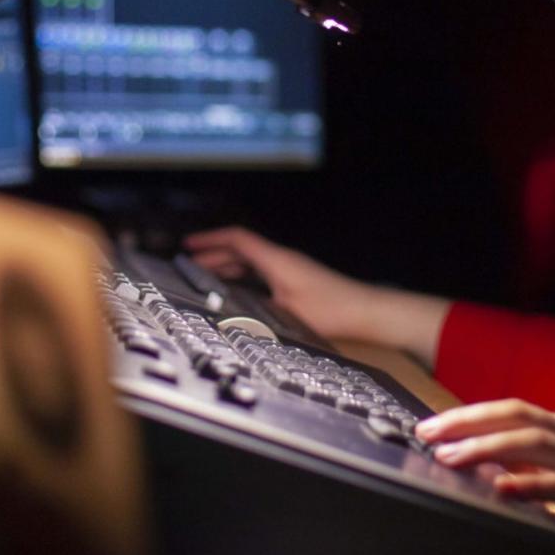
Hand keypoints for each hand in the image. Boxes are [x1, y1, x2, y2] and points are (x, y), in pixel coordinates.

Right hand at [181, 226, 384, 341]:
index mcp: (277, 260)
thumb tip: (227, 313)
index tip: (189, 244)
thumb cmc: (332, 311)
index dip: (210, 240)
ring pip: (252, 261)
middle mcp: (282, 259)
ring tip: (206, 276)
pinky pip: (262, 271)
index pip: (237, 239)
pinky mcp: (297, 280)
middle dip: (213, 255)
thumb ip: (255, 310)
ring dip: (228, 266)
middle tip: (189, 265)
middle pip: (241, 250)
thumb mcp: (287, 314)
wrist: (366, 312)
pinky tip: (237, 290)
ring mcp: (291, 268)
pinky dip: (244, 276)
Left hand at [414, 399, 554, 554]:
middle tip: (427, 433)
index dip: (470, 414)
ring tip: (451, 457)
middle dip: (467, 420)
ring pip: (533, 440)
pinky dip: (531, 483)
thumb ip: (535, 481)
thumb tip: (486, 484)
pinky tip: (503, 489)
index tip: (432, 426)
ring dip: (488, 447)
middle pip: (515, 414)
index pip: (511, 411)